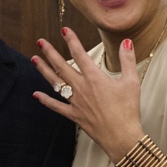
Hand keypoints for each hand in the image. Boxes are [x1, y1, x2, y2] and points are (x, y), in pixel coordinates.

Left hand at [31, 27, 144, 159]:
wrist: (121, 137)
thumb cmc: (128, 110)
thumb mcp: (132, 82)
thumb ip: (127, 60)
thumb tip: (126, 42)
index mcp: (94, 78)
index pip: (80, 54)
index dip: (71, 40)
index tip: (64, 30)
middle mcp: (81, 88)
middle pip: (62, 66)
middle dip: (50, 52)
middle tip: (40, 42)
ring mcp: (75, 102)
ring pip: (56, 83)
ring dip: (44, 70)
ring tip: (34, 59)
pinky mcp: (74, 115)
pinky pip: (56, 106)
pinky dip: (45, 100)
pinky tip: (36, 94)